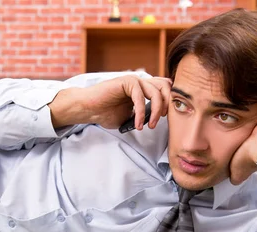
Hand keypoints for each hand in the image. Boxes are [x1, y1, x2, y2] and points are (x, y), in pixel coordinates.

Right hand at [49, 75, 171, 129]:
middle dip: (166, 106)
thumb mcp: (130, 117)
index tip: (163, 119)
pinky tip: (138, 124)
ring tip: (150, 126)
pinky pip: (140, 97)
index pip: (165, 89)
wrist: (88, 109)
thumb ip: (143, 115)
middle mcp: (140, 82)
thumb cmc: (105, 113)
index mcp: (143, 89)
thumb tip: (156, 120)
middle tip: (158, 121)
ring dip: (155, 111)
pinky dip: (141, 112)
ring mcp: (134, 80)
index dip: (169, 102)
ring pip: (156, 93)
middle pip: (165, 88)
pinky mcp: (126, 81)